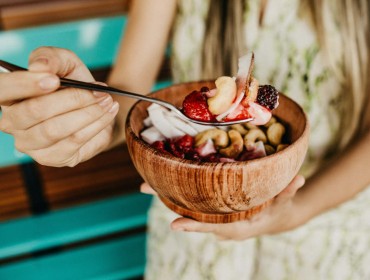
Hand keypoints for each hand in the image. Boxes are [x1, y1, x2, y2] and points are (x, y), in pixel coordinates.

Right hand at [0, 47, 118, 166]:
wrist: (96, 107)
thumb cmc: (73, 83)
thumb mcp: (65, 63)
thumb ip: (51, 57)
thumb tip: (39, 66)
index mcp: (9, 96)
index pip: (3, 90)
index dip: (26, 84)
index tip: (54, 80)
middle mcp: (12, 123)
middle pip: (35, 111)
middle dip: (72, 99)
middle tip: (99, 91)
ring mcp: (30, 144)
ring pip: (56, 129)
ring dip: (88, 113)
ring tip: (107, 101)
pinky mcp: (52, 158)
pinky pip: (75, 141)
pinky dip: (96, 125)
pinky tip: (108, 113)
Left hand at [141, 175, 305, 239]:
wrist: (275, 217)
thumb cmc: (279, 210)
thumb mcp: (285, 202)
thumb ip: (289, 191)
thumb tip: (298, 178)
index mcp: (236, 226)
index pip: (213, 227)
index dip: (195, 227)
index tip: (174, 225)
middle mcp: (220, 223)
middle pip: (190, 214)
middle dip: (167, 201)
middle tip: (144, 187)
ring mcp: (214, 215)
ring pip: (187, 206)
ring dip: (165, 194)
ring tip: (145, 183)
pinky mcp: (212, 207)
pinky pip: (192, 200)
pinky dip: (177, 191)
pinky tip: (163, 178)